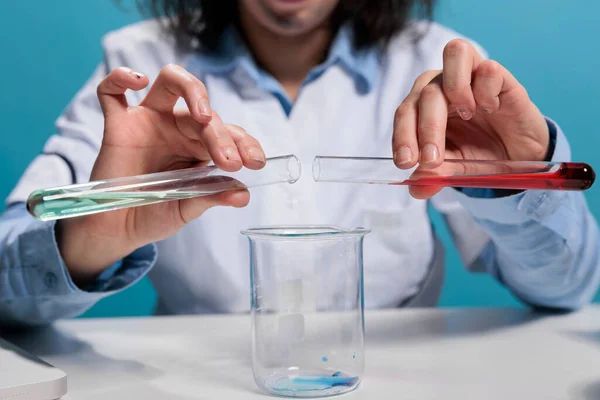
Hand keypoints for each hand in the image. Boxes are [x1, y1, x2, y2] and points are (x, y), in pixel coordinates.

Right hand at [57, 65, 264, 285]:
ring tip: (203, 116)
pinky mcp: (118, 125)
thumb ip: (212, 196)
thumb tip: (243, 194)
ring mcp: (148, 121)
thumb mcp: (188, 207)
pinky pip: (112, 92)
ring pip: (171, 83)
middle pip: (203, 113)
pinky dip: (120, 78)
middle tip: (229, 162)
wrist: (119, 230)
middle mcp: (177, 128)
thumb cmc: (155, 214)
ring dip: (192, 90)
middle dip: (221, 136)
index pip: (228, 132)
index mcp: (199, 146)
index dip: (244, 144)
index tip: (255, 163)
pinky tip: (138, 80)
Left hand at [392, 39, 549, 198]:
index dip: (402, 136)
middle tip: (433, 159)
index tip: (406, 163)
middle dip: (426, 129)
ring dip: (454, 88)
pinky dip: (487, 90)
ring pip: (454, 53)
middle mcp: (444, 85)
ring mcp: (473, 77)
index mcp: (425, 106)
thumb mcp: (454, 169)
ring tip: (466, 114)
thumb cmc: (479, 154)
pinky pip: (489, 68)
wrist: (518, 155)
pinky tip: (491, 109)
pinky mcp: (502, 78)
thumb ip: (434, 176)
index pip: (405, 111)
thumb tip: (415, 188)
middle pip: (425, 90)